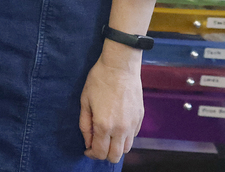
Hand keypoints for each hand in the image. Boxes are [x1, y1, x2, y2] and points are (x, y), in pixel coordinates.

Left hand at [79, 45, 143, 161]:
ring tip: (107, 136)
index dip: (91, 154)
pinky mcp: (140, 119)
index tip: (87, 149)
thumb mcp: (85, 101)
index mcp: (104, 125)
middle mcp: (120, 129)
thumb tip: (87, 141)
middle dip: (104, 154)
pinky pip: (132, 136)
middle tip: (96, 144)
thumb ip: (85, 124)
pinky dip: (124, 137)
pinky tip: (116, 126)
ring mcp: (132, 125)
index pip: (100, 152)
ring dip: (115, 147)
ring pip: (126, 149)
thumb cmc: (99, 80)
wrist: (120, 67)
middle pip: (114, 156)